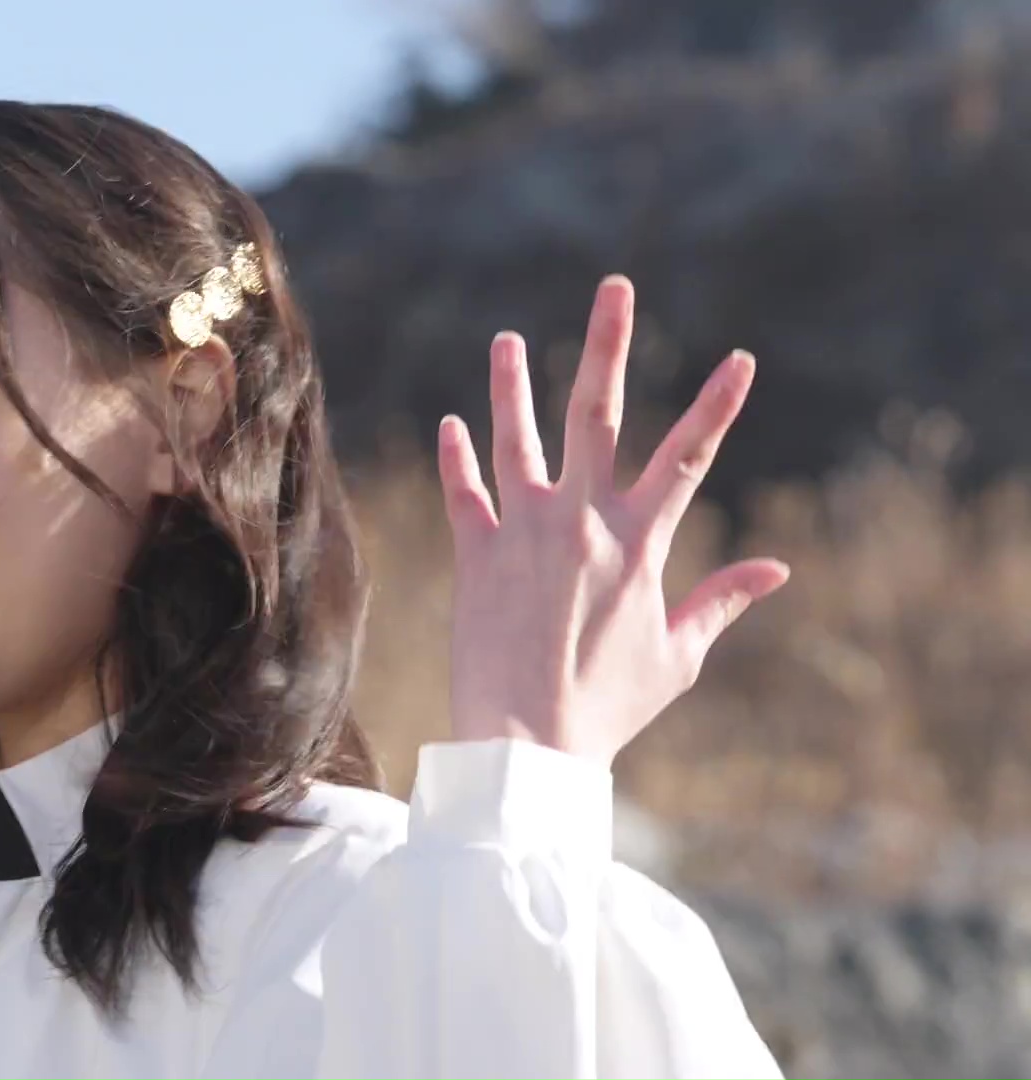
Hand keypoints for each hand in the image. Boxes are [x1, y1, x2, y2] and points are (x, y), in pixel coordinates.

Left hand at [437, 275, 789, 767]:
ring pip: (517, 439)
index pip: (688, 457)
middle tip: (613, 288)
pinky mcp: (475, 555)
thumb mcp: (677, 656)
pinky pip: (464, 492)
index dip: (717, 406)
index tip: (741, 358)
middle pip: (597, 415)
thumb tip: (778, 570)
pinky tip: (451, 422)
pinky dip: (457, 457)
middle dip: (606, 346)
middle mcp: (581, 522)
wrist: (527, 743)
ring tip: (505, 340)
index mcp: (639, 544)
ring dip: (511, 385)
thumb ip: (721, 603)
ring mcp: (523, 532)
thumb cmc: (609, 706)